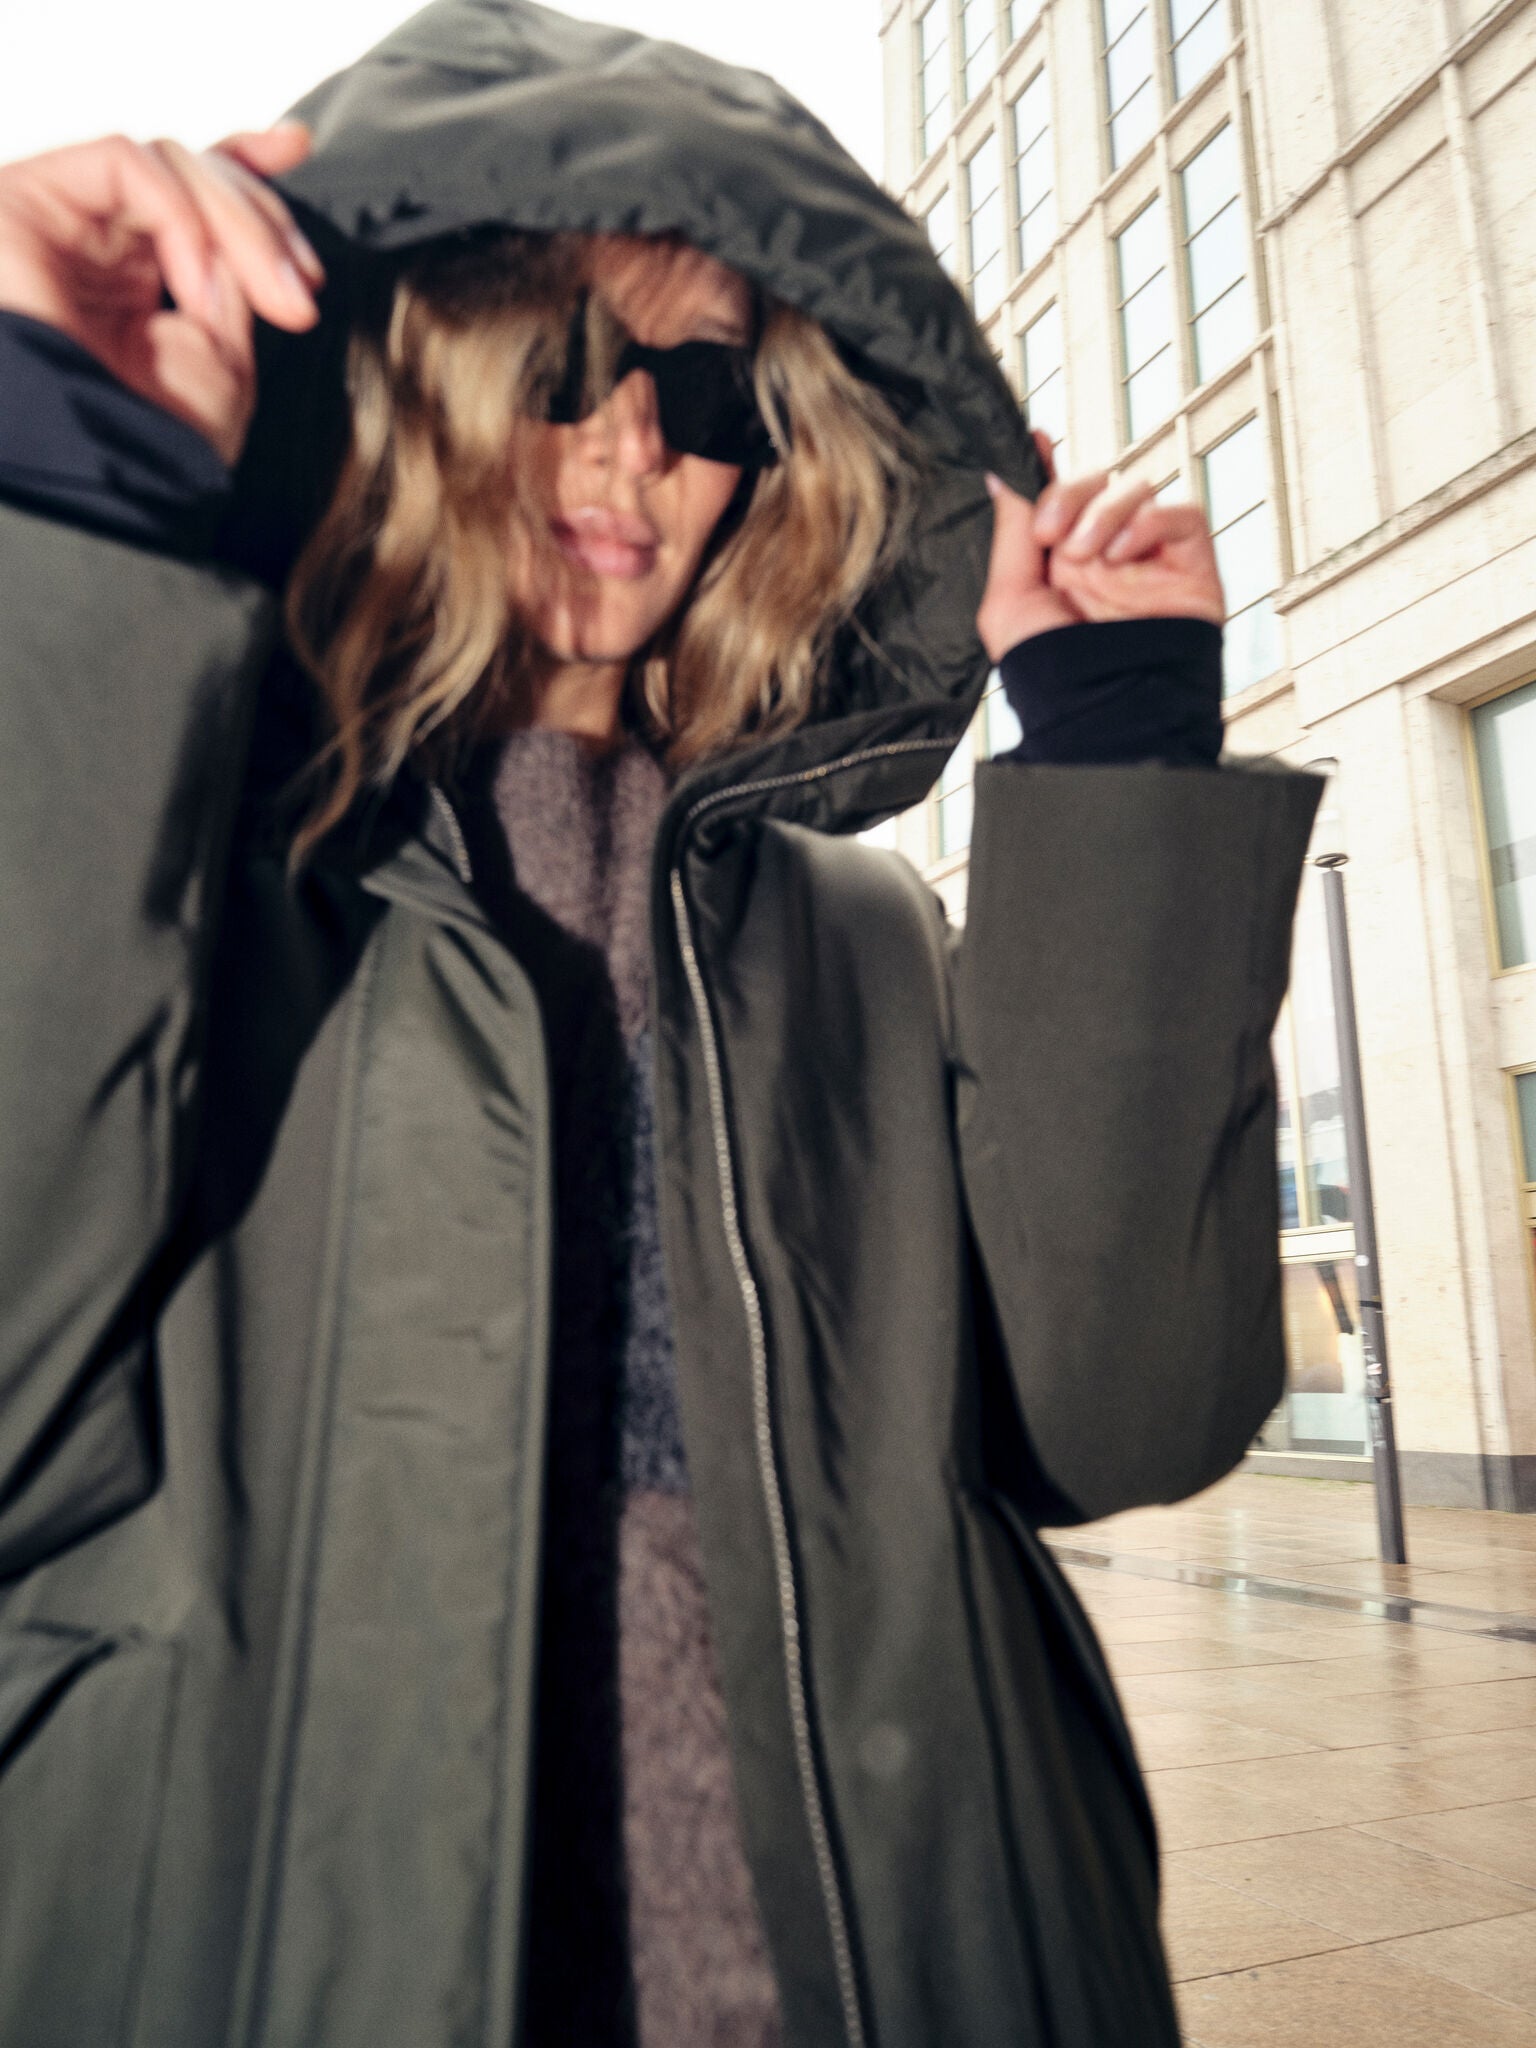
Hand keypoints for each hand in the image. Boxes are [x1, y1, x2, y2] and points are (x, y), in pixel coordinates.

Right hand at [0, 125, 323, 466]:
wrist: (98, 482)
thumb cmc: (151, 445)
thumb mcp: (220, 359)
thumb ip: (233, 280)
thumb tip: (250, 231)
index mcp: (135, 281)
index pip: (187, 195)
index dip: (242, 162)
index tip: (296, 148)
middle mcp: (94, 243)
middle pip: (189, 173)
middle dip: (262, 221)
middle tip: (302, 291)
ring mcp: (59, 219)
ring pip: (166, 163)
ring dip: (235, 222)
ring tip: (265, 301)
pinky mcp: (25, 201)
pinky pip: (124, 164)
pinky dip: (180, 214)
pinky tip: (196, 283)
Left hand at [976, 429, 1226, 661]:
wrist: (1105, 711)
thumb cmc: (1053, 673)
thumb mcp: (1011, 600)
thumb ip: (1011, 532)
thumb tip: (1000, 473)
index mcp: (1058, 561)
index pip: (1058, 496)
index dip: (1047, 467)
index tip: (1031, 440)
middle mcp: (1103, 553)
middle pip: (1096, 481)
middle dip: (1070, 494)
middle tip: (1052, 534)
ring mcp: (1147, 556)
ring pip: (1136, 489)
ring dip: (1105, 513)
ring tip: (1088, 557)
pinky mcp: (1189, 562)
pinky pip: (1180, 512)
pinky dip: (1150, 521)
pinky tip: (1124, 553)